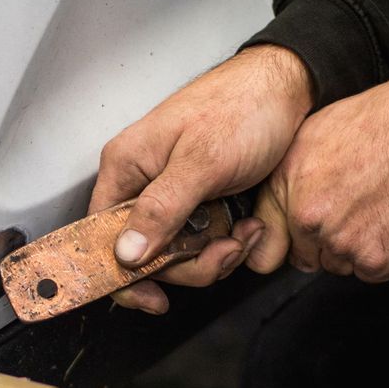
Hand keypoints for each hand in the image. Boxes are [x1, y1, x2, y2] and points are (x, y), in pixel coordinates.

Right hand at [90, 45, 311, 313]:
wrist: (288, 89)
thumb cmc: (243, 107)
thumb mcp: (203, 161)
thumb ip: (161, 209)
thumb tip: (126, 253)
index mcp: (127, 167)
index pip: (100, 237)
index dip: (123, 275)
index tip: (154, 298)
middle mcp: (143, 182)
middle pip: (145, 255)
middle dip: (189, 264)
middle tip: (225, 250)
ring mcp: (171, 194)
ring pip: (177, 253)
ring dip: (215, 254)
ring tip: (245, 233)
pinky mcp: (199, 200)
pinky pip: (202, 241)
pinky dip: (227, 243)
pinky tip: (248, 227)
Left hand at [247, 68, 388, 281]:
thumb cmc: (388, 121)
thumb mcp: (314, 134)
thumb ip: (288, 183)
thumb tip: (277, 216)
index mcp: (294, 192)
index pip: (285, 243)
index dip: (307, 234)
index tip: (323, 223)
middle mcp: (316, 221)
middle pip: (317, 258)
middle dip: (336, 241)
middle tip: (364, 207)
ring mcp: (348, 243)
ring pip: (348, 266)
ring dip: (365, 248)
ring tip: (385, 207)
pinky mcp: (382, 257)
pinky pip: (380, 273)